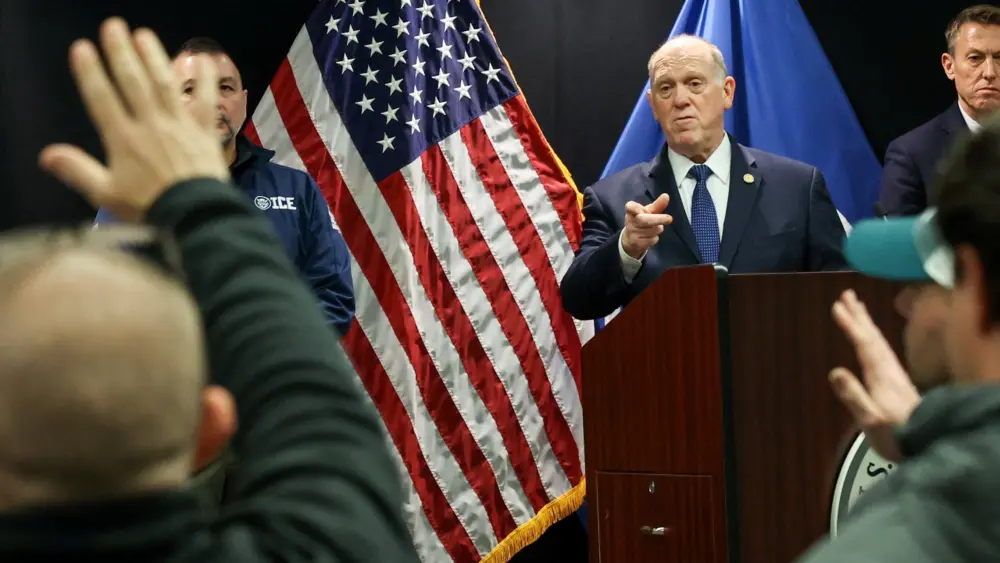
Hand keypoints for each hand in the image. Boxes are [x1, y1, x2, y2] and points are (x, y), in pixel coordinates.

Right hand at [38, 18, 228, 221]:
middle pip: (133, 82)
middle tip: (113, 26)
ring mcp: (180, 125)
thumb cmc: (150, 208)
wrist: (196, 216)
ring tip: (144, 35)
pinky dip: (205, 81)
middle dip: (121, 53)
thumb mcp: (106, 194)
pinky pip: (205, 102)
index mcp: (123, 139)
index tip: (82, 49)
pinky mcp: (205, 132)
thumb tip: (48, 155)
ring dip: (154, 57)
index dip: (91, 72)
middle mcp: (151, 125)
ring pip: (164, 84)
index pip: (102, 98)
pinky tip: (204, 61)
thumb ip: (78, 171)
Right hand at [622, 194, 672, 258]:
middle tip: (670, 218)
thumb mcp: (648, 213)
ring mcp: (632, 233)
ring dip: (658, 229)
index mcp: (631, 212)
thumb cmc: (640, 223)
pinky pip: (652, 240)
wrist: (630, 241)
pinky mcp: (636, 244)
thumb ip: (657, 205)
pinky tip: (650, 237)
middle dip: (658, 219)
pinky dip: (655, 238)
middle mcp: (630, 222)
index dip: (635, 208)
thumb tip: (666, 196)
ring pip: (652, 230)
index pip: (630, 207)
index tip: (641, 210)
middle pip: (644, 220)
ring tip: (654, 228)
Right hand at [829, 289, 920, 461]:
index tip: (837, 306)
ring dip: (867, 323)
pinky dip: (875, 338)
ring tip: (857, 308)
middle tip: (847, 294)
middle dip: (860, 315)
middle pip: (874, 337)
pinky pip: (883, 350)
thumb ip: (854, 396)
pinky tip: (872, 339)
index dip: (851, 325)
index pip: (864, 344)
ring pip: (880, 342)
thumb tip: (834, 371)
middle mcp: (889, 370)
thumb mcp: (870, 420)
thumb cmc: (896, 435)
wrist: (930, 443)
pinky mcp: (899, 382)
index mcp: (881, 376)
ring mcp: (896, 375)